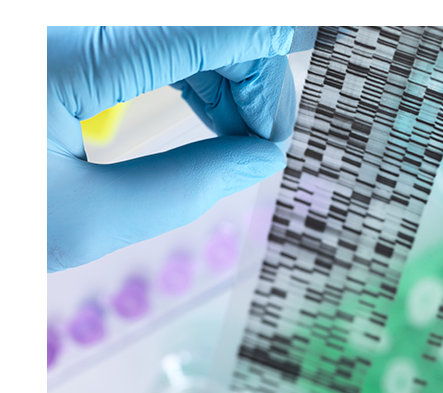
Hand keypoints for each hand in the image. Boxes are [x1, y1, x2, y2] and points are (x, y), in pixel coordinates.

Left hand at [47, 26, 301, 271]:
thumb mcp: (81, 220)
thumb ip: (180, 189)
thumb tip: (264, 159)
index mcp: (71, 57)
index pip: (218, 29)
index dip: (265, 80)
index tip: (272, 141)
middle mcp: (70, 23)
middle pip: (208, 22)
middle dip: (253, 80)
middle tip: (261, 147)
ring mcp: (70, 25)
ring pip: (190, 26)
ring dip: (230, 76)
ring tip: (237, 138)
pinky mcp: (71, 35)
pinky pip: (159, 33)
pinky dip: (199, 69)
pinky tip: (209, 113)